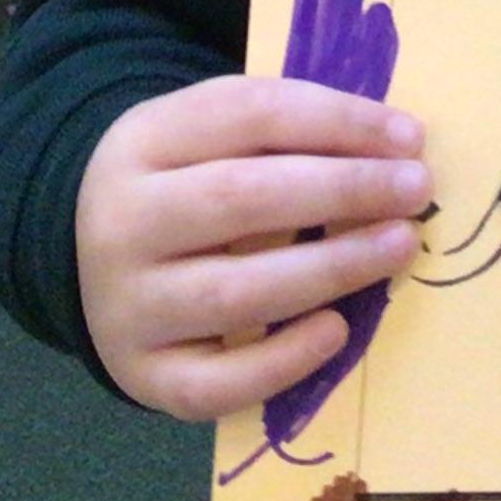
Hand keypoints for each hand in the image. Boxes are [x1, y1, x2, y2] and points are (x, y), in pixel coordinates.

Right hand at [77, 75, 430, 421]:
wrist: (85, 255)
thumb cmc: (185, 184)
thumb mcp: (212, 134)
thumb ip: (290, 131)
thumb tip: (397, 147)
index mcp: (145, 141)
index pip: (250, 116)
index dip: (339, 121)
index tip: (411, 138)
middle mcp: (123, 223)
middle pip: (241, 199)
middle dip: (344, 191)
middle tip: (416, 190)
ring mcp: (126, 306)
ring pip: (235, 292)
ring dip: (331, 268)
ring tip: (399, 246)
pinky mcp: (142, 374)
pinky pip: (213, 384)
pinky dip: (281, 362)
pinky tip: (336, 331)